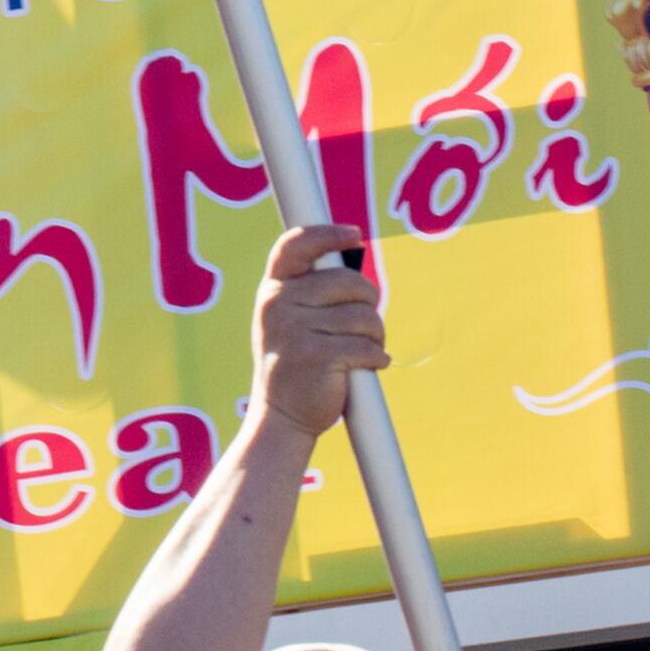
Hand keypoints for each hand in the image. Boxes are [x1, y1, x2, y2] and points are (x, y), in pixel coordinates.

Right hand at [252, 224, 385, 434]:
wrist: (281, 417)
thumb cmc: (294, 362)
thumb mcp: (288, 319)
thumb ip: (309, 287)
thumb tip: (350, 249)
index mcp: (272, 290)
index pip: (297, 245)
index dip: (327, 233)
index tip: (353, 235)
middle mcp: (278, 305)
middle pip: (348, 281)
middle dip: (369, 301)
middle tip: (366, 324)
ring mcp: (295, 331)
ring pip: (364, 316)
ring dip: (376, 335)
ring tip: (365, 349)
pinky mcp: (317, 357)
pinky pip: (367, 346)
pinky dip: (377, 357)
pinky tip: (370, 365)